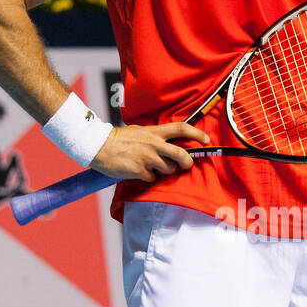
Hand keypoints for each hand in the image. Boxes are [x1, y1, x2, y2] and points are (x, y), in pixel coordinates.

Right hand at [90, 122, 209, 182]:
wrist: (99, 145)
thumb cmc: (119, 139)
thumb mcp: (140, 131)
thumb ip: (155, 136)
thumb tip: (167, 142)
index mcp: (155, 132)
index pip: (181, 128)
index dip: (197, 133)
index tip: (206, 139)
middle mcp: (154, 144)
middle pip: (182, 154)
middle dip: (188, 162)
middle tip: (186, 165)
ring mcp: (148, 158)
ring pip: (168, 169)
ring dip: (164, 171)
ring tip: (152, 167)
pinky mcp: (140, 170)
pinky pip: (152, 178)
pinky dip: (148, 178)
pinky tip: (139, 172)